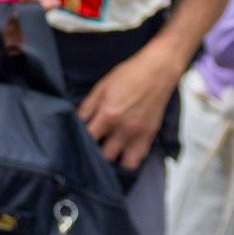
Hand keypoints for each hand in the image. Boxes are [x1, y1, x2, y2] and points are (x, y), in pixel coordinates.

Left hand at [77, 44, 182, 171]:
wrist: (158, 71)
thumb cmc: (129, 75)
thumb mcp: (101, 87)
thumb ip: (87, 108)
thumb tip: (76, 122)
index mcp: (108, 115)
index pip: (88, 140)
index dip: (79, 142)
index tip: (75, 142)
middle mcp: (124, 129)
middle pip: (104, 156)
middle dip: (95, 155)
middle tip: (91, 150)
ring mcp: (139, 134)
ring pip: (124, 164)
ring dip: (114, 162)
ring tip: (107, 155)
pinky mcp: (150, 136)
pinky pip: (139, 158)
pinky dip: (130, 160)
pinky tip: (122, 154)